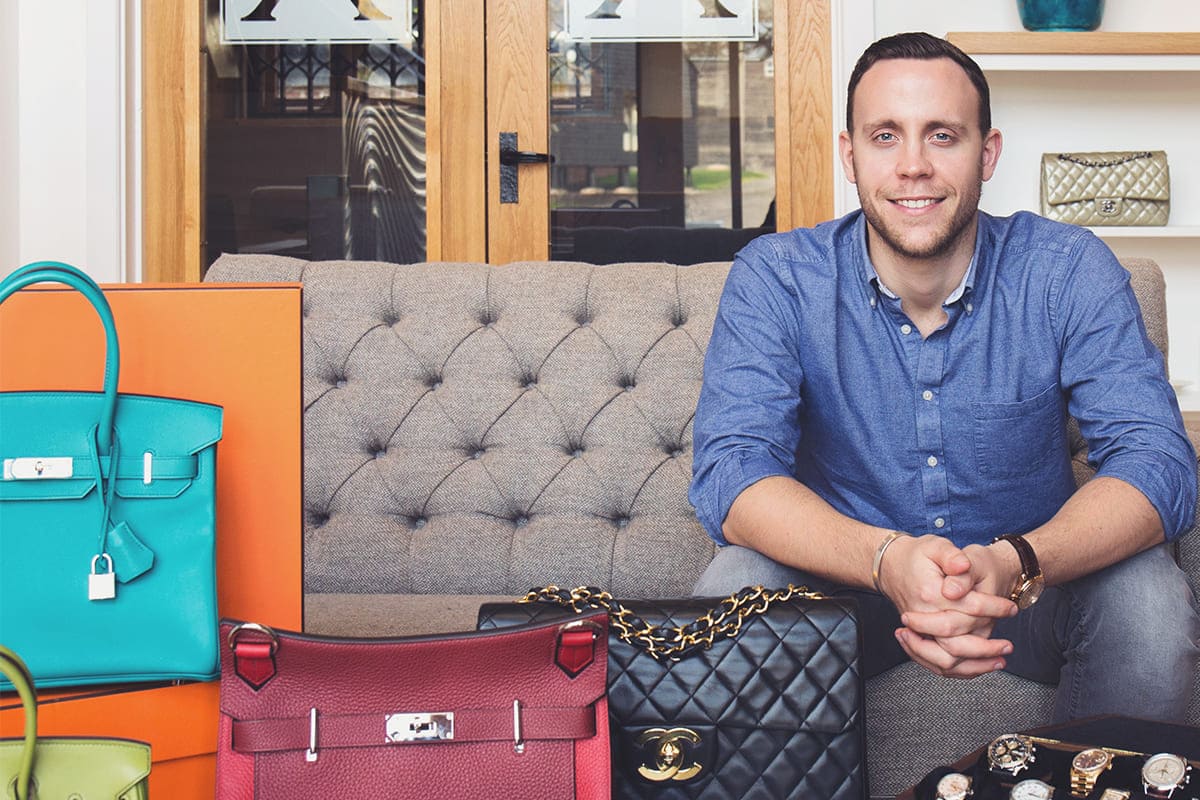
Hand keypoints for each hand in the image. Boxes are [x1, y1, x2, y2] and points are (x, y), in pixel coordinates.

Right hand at [879, 535, 1016, 677]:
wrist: (892, 566)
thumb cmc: (916, 556)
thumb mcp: (935, 546)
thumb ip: (951, 556)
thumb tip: (962, 565)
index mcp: (929, 594)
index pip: (968, 607)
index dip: (994, 608)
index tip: (1011, 608)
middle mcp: (921, 617)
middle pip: (955, 643)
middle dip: (986, 648)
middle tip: (1008, 646)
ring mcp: (918, 632)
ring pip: (946, 661)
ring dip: (975, 665)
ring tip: (999, 661)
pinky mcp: (920, 639)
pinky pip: (938, 664)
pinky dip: (960, 670)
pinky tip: (980, 667)